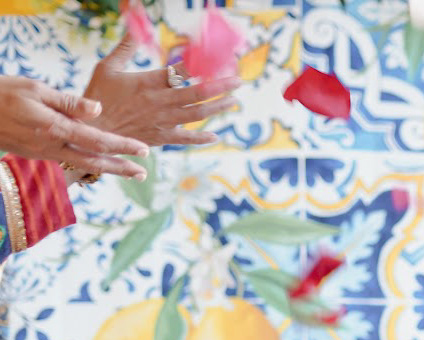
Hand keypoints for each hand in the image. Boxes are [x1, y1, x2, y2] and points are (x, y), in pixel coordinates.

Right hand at [0, 76, 147, 178]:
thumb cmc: (3, 92)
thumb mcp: (35, 89)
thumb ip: (68, 102)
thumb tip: (98, 110)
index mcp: (55, 129)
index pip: (98, 141)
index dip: (123, 146)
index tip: (144, 149)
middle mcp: (53, 147)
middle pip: (95, 161)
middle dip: (122, 167)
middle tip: (144, 172)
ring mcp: (44, 154)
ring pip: (83, 165)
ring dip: (108, 168)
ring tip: (129, 171)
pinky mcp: (37, 155)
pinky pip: (70, 161)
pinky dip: (89, 164)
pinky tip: (100, 161)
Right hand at [82, 37, 239, 149]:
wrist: (91, 131)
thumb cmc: (98, 97)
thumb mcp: (108, 66)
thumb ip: (126, 47)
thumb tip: (134, 24)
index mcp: (148, 82)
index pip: (181, 72)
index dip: (200, 67)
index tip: (216, 62)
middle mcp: (160, 102)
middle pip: (197, 93)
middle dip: (221, 87)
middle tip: (239, 81)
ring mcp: (163, 121)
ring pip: (197, 114)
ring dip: (218, 108)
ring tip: (234, 101)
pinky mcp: (161, 138)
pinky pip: (186, 138)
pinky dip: (202, 137)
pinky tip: (215, 135)